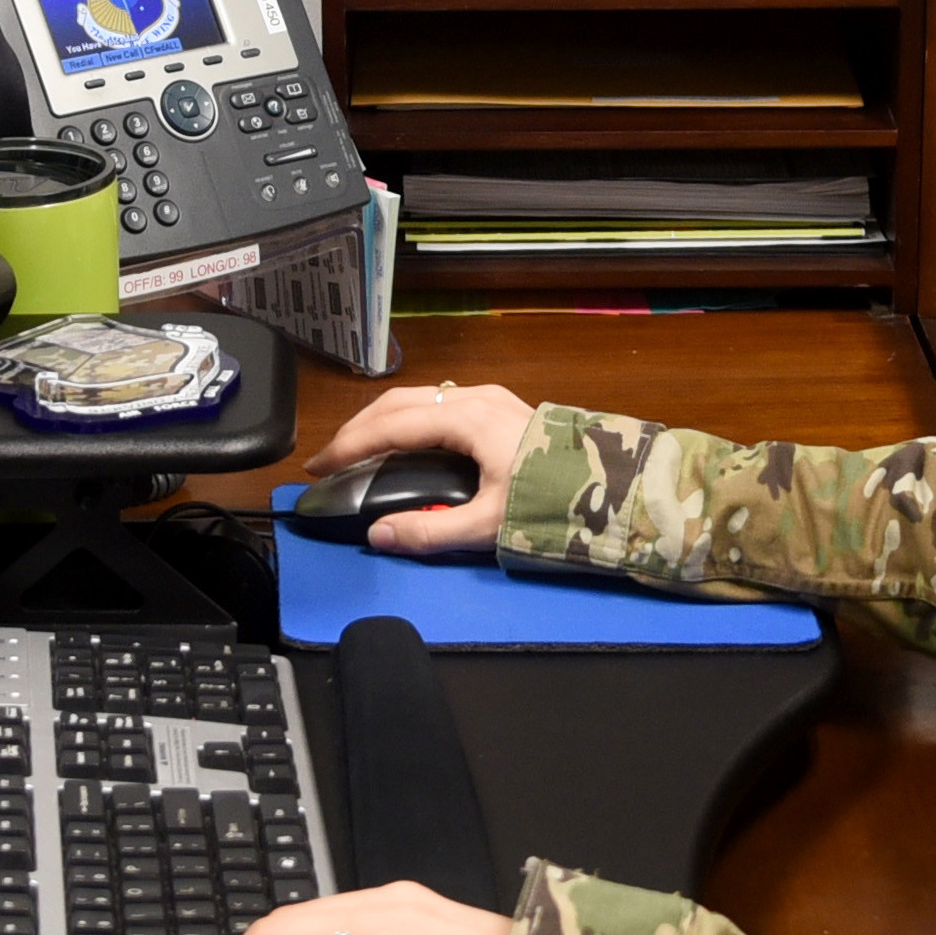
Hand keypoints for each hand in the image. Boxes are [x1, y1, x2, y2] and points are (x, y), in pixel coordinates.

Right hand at [301, 380, 540, 556]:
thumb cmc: (557, 500)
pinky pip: (440, 404)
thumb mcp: (490, 524)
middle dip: (358, 429)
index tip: (318, 466)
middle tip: (329, 458)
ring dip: (382, 422)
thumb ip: (431, 531)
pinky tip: (403, 442)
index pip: (391, 426)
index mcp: (468, 418)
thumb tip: (379, 536)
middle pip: (399, 403)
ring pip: (419, 399)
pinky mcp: (502, 408)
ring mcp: (491, 399)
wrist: (617, 485)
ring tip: (358, 450)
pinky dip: (409, 421)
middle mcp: (475, 398)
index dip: (348, 446)